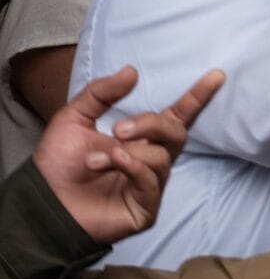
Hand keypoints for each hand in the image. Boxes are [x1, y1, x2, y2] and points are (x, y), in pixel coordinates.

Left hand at [31, 67, 224, 242]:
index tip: (217, 75)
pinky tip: (110, 165)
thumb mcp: (73, 119)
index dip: (197, 97)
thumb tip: (132, 70)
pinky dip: (132, 167)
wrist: (42, 201)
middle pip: (175, 133)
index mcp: (139, 138)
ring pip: (162, 157)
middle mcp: (150, 159)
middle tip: (118, 129)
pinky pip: (152, 181)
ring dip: (127, 152)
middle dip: (150, 124)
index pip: (176, 115)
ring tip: (95, 160)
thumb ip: (100, 94)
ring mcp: (150, 184)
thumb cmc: (57, 164)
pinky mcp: (146, 207)